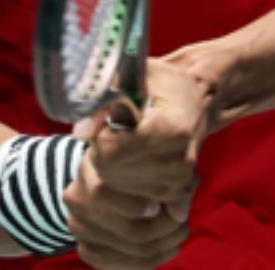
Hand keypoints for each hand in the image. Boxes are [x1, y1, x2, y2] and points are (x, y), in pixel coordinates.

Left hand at [62, 58, 213, 267]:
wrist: (194, 99)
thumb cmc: (159, 83)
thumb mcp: (129, 76)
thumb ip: (102, 100)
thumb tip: (80, 132)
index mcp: (171, 129)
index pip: (110, 150)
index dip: (99, 136)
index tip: (111, 120)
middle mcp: (180, 160)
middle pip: (111, 172)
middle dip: (102, 152)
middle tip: (117, 131)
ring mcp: (179, 180)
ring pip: (117, 187)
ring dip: (113, 166)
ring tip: (129, 143)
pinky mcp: (177, 193)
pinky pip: (130, 197)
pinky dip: (124, 179)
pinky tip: (137, 160)